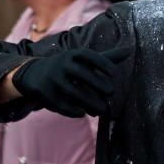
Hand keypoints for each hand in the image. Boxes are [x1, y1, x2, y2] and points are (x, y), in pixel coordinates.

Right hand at [11, 47, 130, 116]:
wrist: (34, 73)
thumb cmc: (68, 66)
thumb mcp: (84, 60)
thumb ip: (106, 58)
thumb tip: (129, 50)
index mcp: (74, 54)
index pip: (91, 56)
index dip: (103, 64)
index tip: (114, 74)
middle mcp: (62, 64)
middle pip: (83, 75)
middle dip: (98, 85)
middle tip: (111, 93)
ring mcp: (52, 78)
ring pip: (73, 92)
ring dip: (90, 103)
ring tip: (102, 110)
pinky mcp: (44, 93)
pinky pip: (61, 104)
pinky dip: (72, 110)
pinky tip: (82, 113)